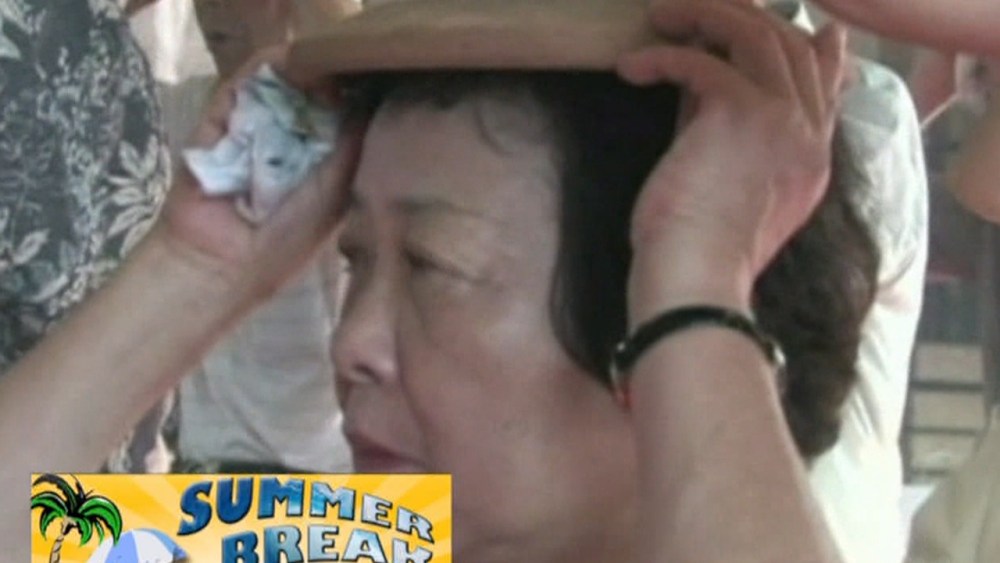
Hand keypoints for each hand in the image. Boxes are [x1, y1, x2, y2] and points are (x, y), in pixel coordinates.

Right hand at [153, 47, 363, 307]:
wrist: (222, 262)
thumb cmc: (287, 238)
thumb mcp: (334, 192)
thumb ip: (348, 147)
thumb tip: (367, 100)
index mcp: (316, 167)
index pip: (336, 121)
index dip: (352, 97)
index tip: (374, 74)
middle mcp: (283, 146)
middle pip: (306, 98)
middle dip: (327, 78)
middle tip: (348, 55)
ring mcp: (247, 133)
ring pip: (273, 88)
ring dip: (298, 68)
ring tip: (321, 50)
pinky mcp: (215, 125)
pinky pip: (237, 89)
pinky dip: (259, 70)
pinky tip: (285, 54)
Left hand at [618, 0, 845, 318]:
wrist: (697, 281)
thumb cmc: (697, 252)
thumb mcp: (725, 187)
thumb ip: (727, 135)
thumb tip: (699, 87)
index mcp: (808, 159)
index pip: (823, 84)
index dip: (810, 46)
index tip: (800, 25)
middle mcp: (805, 135)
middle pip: (789, 44)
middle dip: (738, 15)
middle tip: (688, 11)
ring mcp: (782, 122)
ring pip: (755, 34)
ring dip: (703, 15)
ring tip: (658, 17)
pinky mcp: (743, 116)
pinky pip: (703, 61)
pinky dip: (662, 56)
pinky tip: (631, 68)